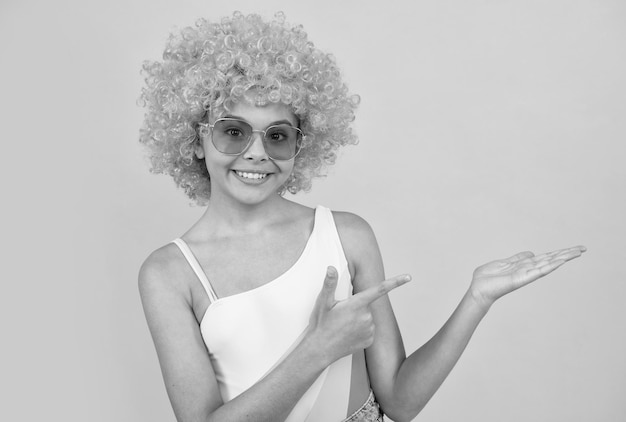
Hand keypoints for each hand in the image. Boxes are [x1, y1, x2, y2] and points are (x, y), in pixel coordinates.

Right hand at [306, 266, 410, 364]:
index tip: (408, 277)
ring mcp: (369, 329)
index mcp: (357, 304)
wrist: (320, 349)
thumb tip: (331, 268)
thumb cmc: (321, 324)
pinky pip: (368, 331)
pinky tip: (348, 334)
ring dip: (358, 319)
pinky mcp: (369, 340)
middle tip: (341, 315)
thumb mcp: (323, 302)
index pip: (380, 289)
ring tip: (342, 326)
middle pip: (367, 305)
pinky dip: (360, 330)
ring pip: (368, 318)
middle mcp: (366, 316)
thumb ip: (330, 284)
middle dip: (357, 307)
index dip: (396, 282)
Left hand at [469, 245, 586, 307]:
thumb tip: (531, 253)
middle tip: (583, 248)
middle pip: (551, 260)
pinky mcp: (522, 279)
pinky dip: (550, 265)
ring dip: (563, 258)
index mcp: (523, 265)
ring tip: (577, 252)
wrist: (478, 290)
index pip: (545, 257)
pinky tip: (561, 260)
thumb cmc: (487, 279)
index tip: (572, 248)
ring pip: (548, 264)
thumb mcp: (503, 263)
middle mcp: (528, 270)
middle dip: (566, 254)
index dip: (558, 253)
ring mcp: (526, 274)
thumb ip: (517, 258)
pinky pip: (539, 271)